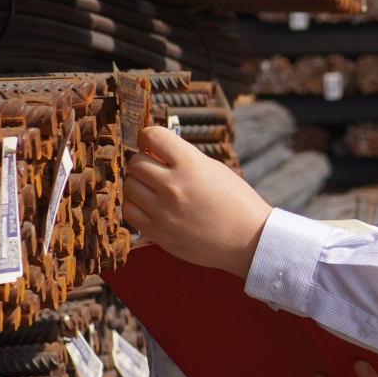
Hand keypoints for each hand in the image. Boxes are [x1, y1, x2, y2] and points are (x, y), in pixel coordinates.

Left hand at [122, 126, 271, 277]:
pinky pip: (130, 211)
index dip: (147, 137)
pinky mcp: (158, 232)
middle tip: (155, 170)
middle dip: (143, 163)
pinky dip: (136, 206)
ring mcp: (164, 210)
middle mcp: (174, 185)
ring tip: (154, 190)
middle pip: (136, 163)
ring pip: (129, 186)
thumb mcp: (215, 170)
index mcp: (191, 164)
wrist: (249, 240)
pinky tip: (150, 206)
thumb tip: (155, 152)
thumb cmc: (236, 202)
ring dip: (139, 185)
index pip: (153, 136)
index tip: (149, 144)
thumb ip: (185, 159)